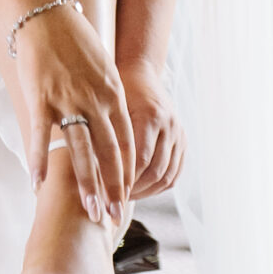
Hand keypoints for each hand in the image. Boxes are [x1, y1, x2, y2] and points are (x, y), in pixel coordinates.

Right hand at [17, 3, 134, 226]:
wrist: (45, 12)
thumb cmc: (73, 36)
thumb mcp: (103, 64)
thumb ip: (108, 93)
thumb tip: (113, 118)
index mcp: (113, 93)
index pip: (127, 142)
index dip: (128, 172)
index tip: (129, 196)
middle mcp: (95, 100)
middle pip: (109, 153)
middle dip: (114, 188)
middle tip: (114, 216)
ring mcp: (67, 100)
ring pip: (80, 151)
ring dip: (85, 184)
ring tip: (89, 211)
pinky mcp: (40, 98)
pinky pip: (41, 136)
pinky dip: (39, 161)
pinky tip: (38, 184)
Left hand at [119, 58, 184, 197]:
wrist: (141, 71)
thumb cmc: (117, 88)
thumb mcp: (109, 106)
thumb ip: (105, 135)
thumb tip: (89, 171)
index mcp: (151, 116)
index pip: (140, 159)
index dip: (124, 181)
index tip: (106, 194)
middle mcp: (170, 126)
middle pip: (155, 171)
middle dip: (134, 191)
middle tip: (114, 202)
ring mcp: (179, 134)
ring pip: (167, 175)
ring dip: (146, 191)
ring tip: (125, 199)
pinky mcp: (183, 140)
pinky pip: (175, 172)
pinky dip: (159, 185)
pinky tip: (142, 190)